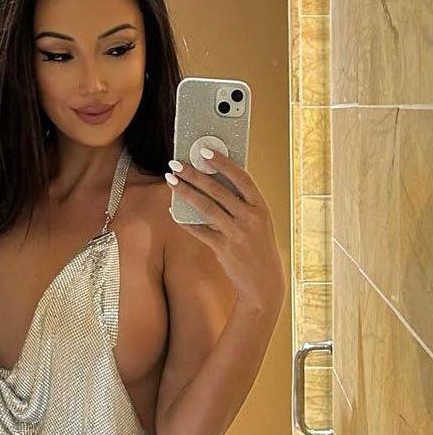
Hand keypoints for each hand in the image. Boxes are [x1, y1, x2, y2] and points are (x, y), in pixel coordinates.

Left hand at [166, 149, 285, 316]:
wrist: (264, 284)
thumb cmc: (258, 249)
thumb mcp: (257, 223)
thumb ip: (240, 205)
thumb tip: (212, 185)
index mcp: (261, 207)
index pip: (241, 177)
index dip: (222, 162)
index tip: (204, 150)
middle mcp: (251, 218)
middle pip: (218, 190)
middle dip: (193, 174)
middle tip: (175, 164)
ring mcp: (237, 234)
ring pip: (206, 207)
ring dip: (185, 192)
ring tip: (170, 180)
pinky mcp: (224, 249)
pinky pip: (200, 231)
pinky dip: (185, 221)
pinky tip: (173, 212)